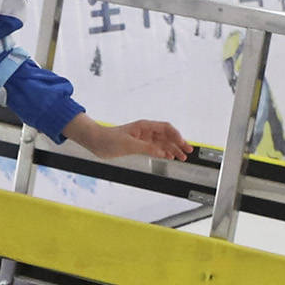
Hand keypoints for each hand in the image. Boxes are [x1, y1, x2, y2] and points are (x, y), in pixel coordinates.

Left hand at [67, 115, 190, 162]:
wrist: (96, 142)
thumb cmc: (109, 139)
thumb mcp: (129, 145)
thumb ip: (147, 148)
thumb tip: (163, 153)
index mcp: (144, 126)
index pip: (166, 128)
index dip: (176, 135)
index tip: (183, 144)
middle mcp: (145, 131)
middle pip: (167, 136)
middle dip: (178, 143)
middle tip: (188, 152)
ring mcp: (143, 138)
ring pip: (162, 143)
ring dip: (172, 149)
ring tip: (182, 157)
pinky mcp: (139, 145)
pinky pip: (155, 148)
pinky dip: (163, 152)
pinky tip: (169, 157)